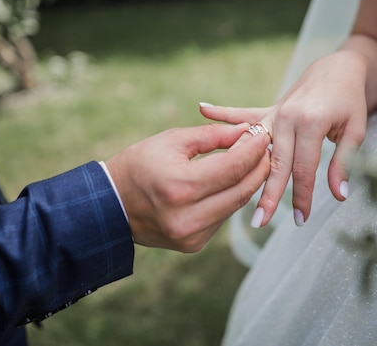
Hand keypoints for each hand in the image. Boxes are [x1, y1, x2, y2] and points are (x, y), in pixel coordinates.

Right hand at [105, 123, 270, 251]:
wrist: (111, 205)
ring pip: (236, 205)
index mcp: (180, 187)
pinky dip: (231, 197)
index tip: (262, 134)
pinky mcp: (194, 244)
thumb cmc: (139, 165)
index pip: (232, 168)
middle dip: (259, 166)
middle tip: (266, 147)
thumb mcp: (172, 141)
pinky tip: (233, 181)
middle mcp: (188, 217)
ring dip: (249, 182)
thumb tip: (247, 131)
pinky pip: (223, 217)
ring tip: (253, 160)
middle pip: (241, 190)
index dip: (253, 149)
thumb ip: (212, 136)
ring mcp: (192, 235)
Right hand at [200, 49, 369, 226]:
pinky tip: (203, 108)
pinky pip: (243, 114)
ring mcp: (275, 112)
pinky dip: (223, 112)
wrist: (338, 68)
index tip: (300, 219)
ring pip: (255, 147)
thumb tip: (340, 194)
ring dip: (242, 170)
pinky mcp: (268, 110)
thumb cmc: (349, 101)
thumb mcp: (355, 131)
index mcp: (312, 123)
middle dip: (268, 194)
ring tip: (228, 192)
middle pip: (276, 163)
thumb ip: (344, 162)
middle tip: (260, 222)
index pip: (304, 168)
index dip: (302, 196)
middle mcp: (288, 117)